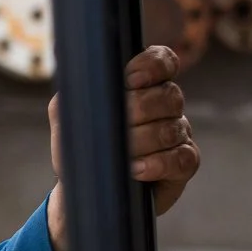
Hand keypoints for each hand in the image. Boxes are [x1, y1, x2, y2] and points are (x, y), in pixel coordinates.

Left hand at [46, 44, 201, 250]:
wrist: (86, 189)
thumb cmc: (81, 149)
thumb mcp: (68, 119)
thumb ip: (73, 96)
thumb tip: (82, 86)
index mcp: (142, 88)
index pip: (162, 61)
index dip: (153, 65)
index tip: (130, 80)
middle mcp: (164, 107)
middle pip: (169, 95)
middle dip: (139, 110)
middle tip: (115, 127)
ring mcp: (177, 134)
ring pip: (172, 128)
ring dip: (142, 142)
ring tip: (120, 155)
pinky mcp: (183, 164)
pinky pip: (183, 158)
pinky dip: (158, 164)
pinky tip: (136, 169)